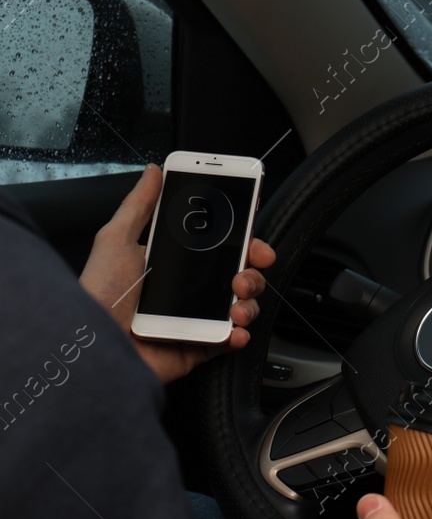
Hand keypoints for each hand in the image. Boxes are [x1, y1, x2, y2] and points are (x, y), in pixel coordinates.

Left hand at [78, 163, 276, 385]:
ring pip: (243, 307)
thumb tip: (153, 172)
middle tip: (242, 274)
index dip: (243, 243)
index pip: (221, 249)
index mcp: (176, 265)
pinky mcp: (199, 346)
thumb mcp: (116, 239)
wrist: (92, 342)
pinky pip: (230, 340)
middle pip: (240, 276)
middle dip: (253, 273)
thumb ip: (139, 205)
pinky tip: (234, 330)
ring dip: (249, 303)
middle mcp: (190, 291)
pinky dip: (239, 335)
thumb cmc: (99, 293)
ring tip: (236, 305)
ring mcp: (197, 320)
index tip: (253, 240)